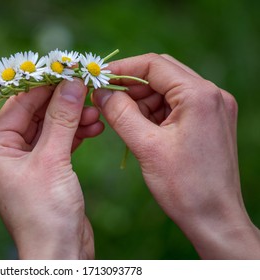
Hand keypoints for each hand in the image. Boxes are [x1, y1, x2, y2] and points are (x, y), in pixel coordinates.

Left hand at [0, 79, 102, 258]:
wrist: (59, 254)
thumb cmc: (46, 213)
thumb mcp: (52, 160)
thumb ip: (61, 118)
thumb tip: (70, 82)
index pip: (18, 105)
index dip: (43, 85)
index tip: (66, 68)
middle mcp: (7, 154)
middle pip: (35, 114)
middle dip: (62, 101)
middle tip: (86, 87)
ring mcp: (28, 163)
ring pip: (51, 128)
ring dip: (73, 117)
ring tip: (95, 110)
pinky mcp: (47, 172)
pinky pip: (60, 143)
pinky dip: (76, 134)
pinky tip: (94, 127)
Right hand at [92, 53, 259, 258]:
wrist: (214, 218)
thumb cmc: (184, 186)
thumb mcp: (146, 146)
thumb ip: (120, 113)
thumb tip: (100, 92)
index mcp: (199, 95)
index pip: (154, 64)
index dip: (122, 68)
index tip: (99, 78)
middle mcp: (211, 95)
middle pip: (162, 74)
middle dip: (131, 86)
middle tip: (106, 100)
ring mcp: (213, 107)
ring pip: (167, 90)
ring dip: (142, 101)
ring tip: (124, 122)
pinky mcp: (209, 121)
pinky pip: (175, 106)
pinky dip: (154, 113)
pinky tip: (140, 129)